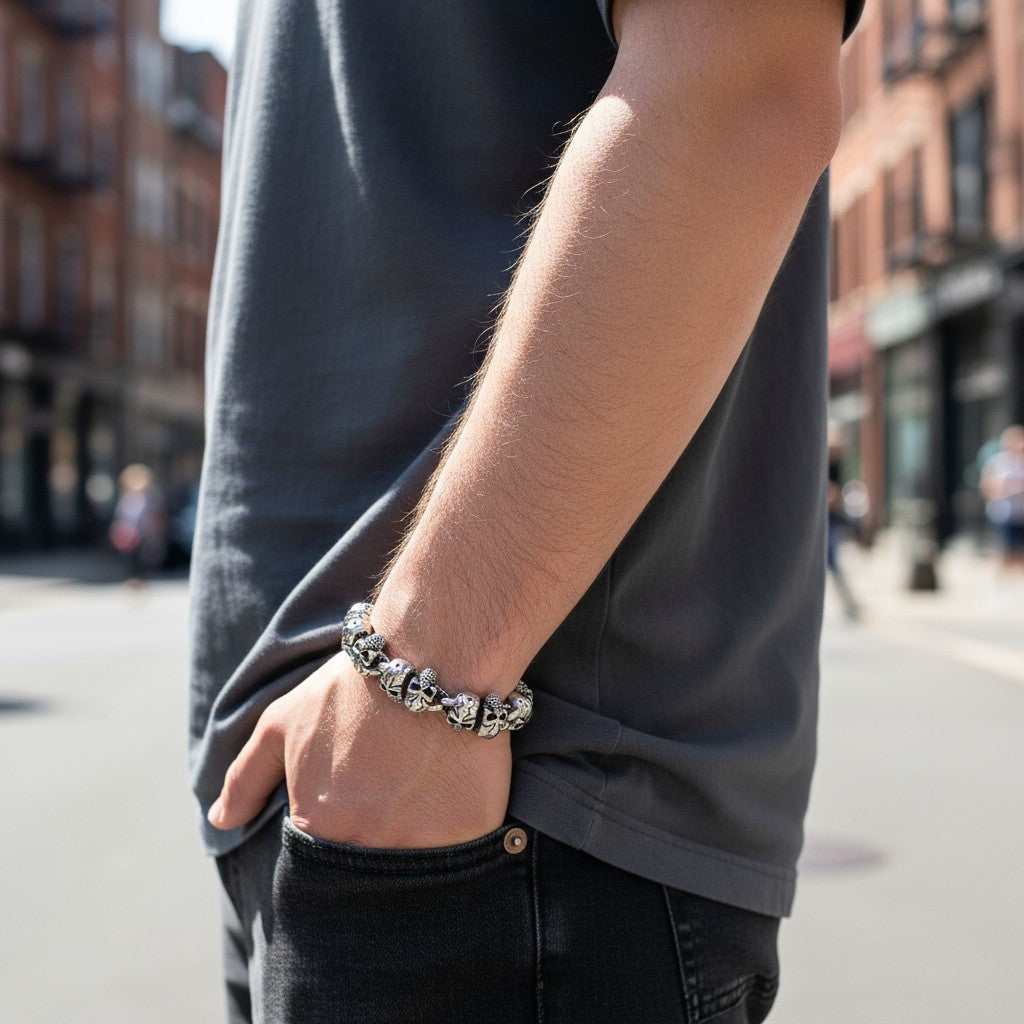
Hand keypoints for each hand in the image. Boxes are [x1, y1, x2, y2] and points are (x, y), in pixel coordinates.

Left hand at [207, 653, 512, 847]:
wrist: (430, 657)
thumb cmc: (352, 688)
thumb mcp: (283, 723)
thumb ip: (247, 777)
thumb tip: (221, 820)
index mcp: (319, 828)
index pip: (321, 864)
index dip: (338, 833)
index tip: (355, 803)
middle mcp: (367, 847)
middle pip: (370, 871)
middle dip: (377, 842)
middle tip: (392, 800)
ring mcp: (422, 846)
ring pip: (417, 869)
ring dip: (418, 841)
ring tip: (424, 795)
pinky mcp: (471, 832)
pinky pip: (465, 851)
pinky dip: (460, 832)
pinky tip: (458, 793)